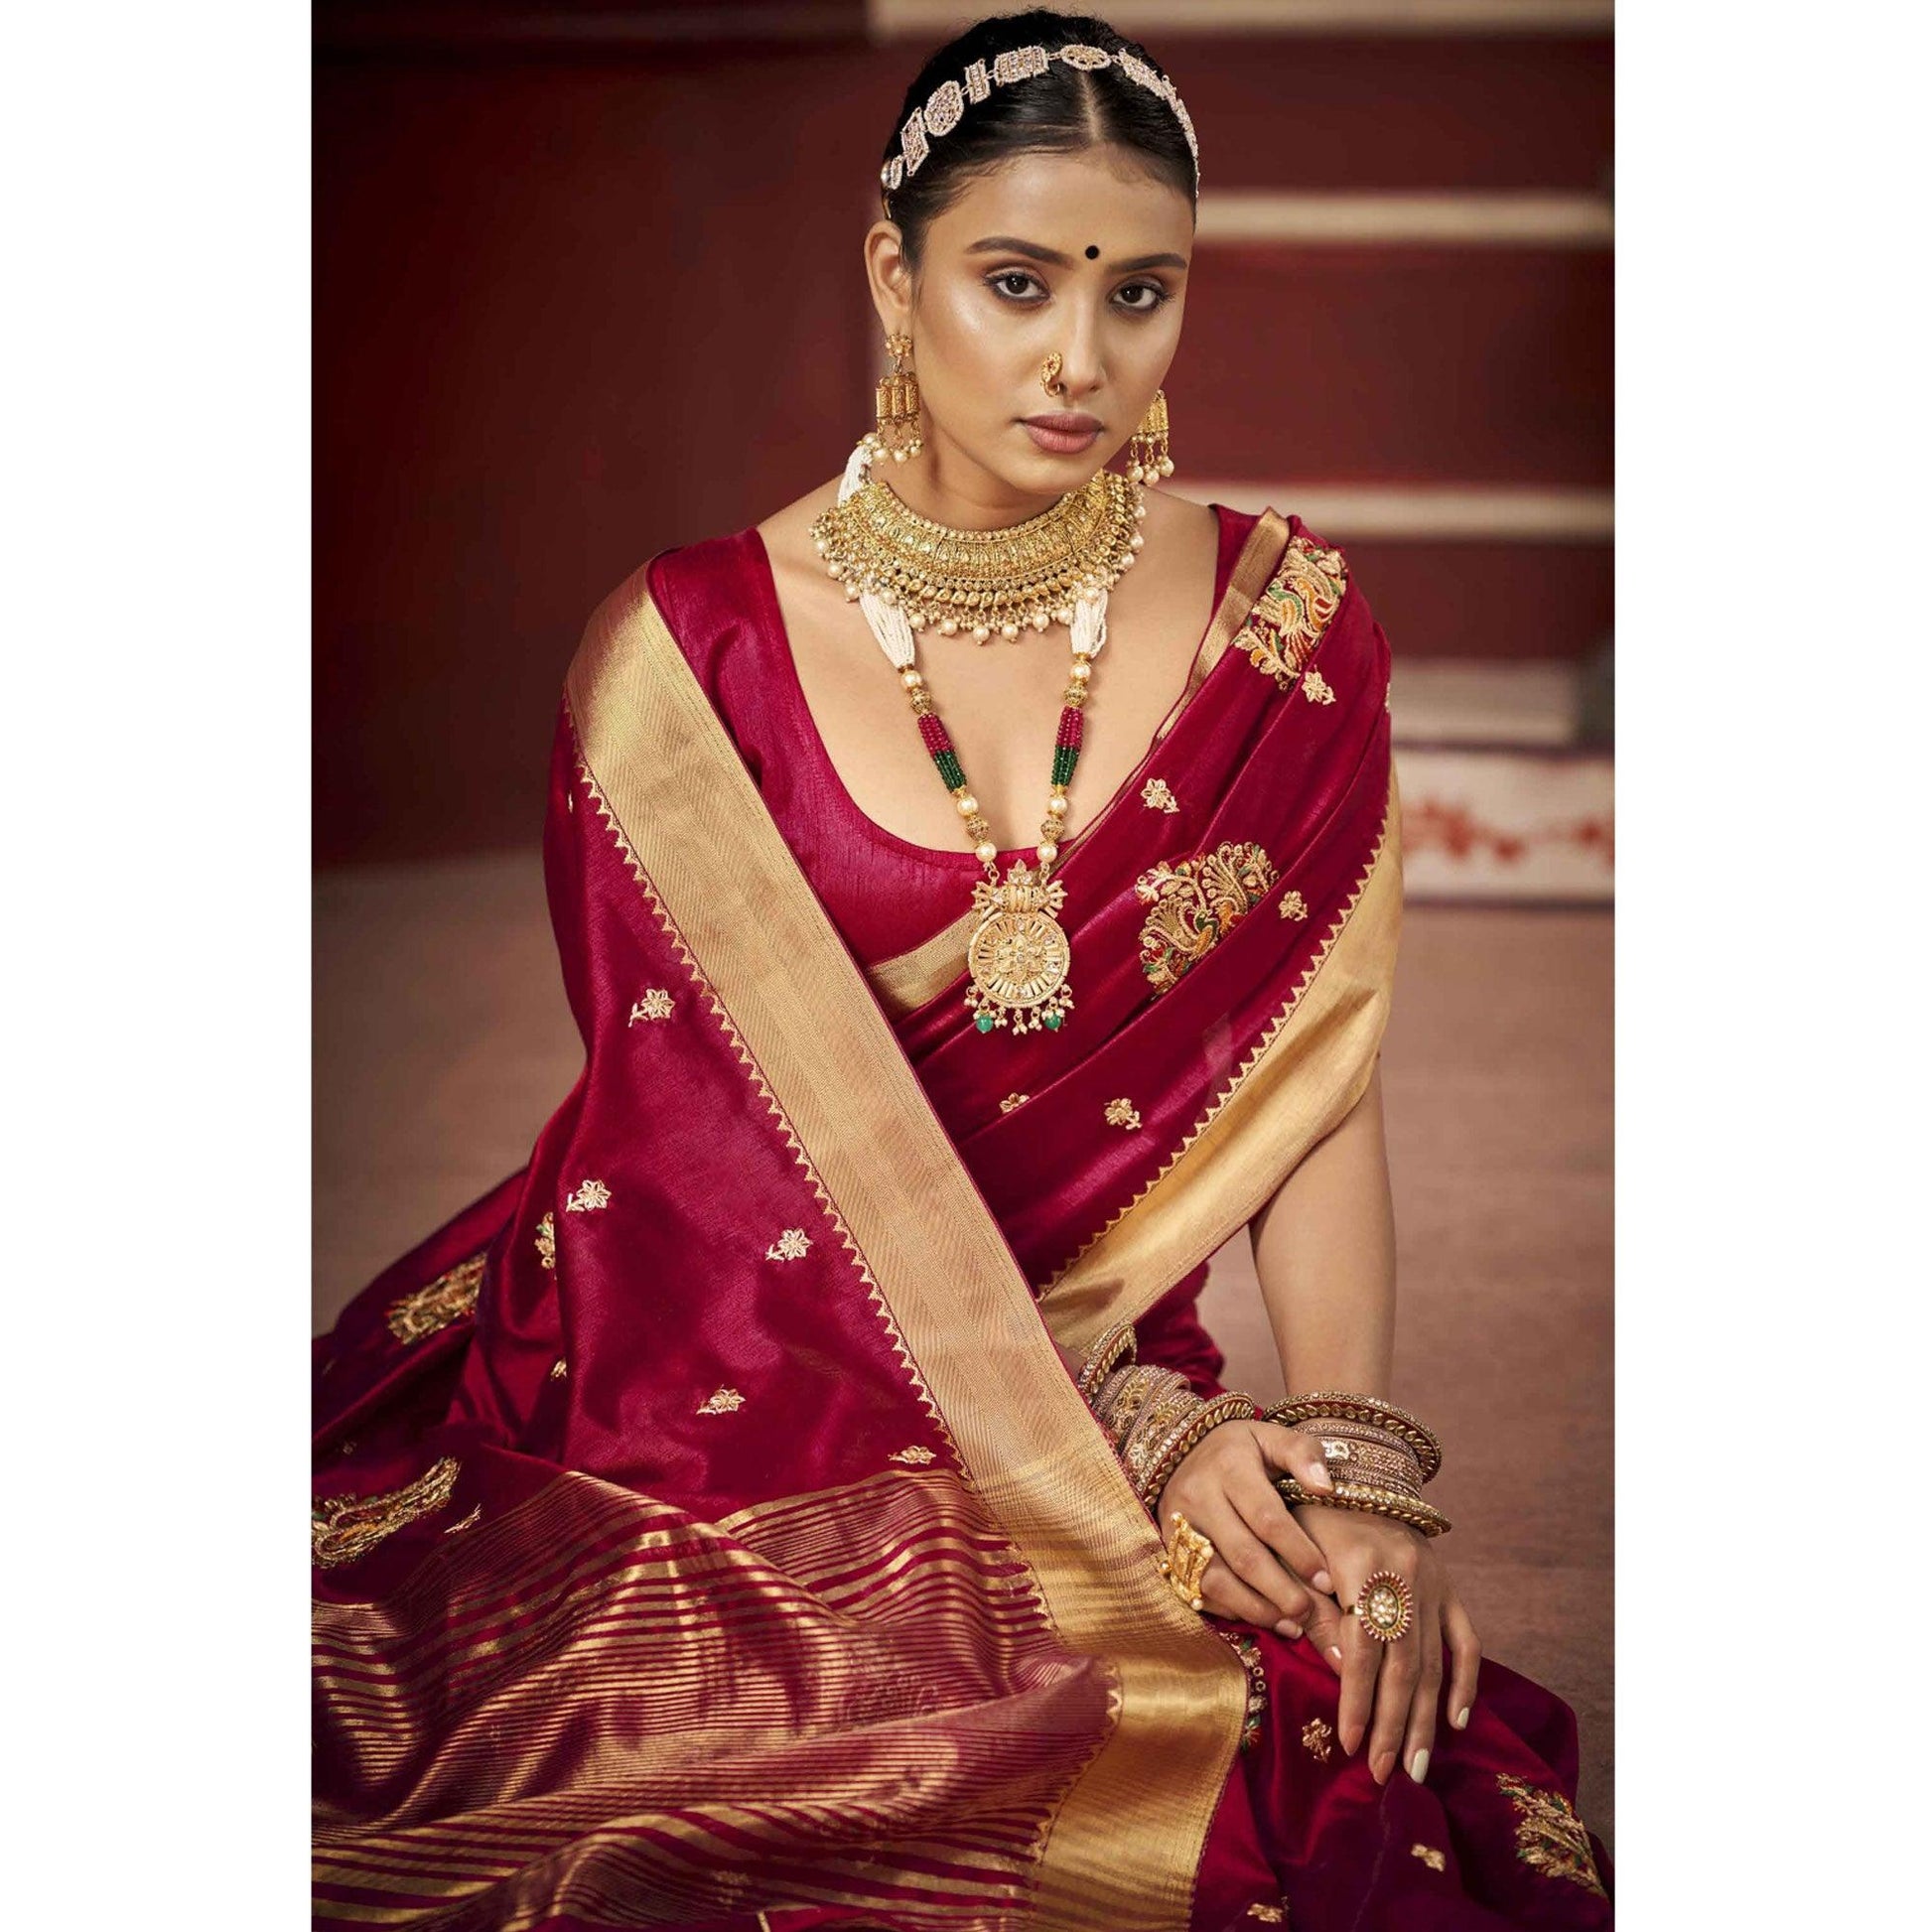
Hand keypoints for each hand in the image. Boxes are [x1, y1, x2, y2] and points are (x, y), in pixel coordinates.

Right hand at [1153, 1419, 1340, 1635]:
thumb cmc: (1241, 1448)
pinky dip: (1230, 1609)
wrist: (1183, 1450)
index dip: (1298, 1551)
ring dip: (1255, 1608)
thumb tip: (1325, 1487)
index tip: (1325, 1577)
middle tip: (1310, 1611)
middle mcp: (1198, 1495)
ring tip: (1290, 1623)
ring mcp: (1178, 1524)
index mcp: (1229, 1466)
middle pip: (1242, 1554)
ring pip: (1215, 1579)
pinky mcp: (1168, 1547)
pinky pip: (1196, 1588)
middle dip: (1280, 1590)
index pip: (1267, 1517)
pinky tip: (1261, 1617)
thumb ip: (1303, 1453)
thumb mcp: (1271, 1436)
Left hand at [1290, 1502, 1481, 1786]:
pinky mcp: (1448, 1584)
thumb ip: (1316, 1607)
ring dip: (1426, 1718)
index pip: (1364, 1648)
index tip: (1349, 1743)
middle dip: (1394, 1724)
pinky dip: (1465, 1680)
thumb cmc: (1303, 1511)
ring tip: (1416, 1767)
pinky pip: (1464, 1638)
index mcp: (1365, 1562)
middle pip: (1404, 1663)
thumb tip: (1343, 1670)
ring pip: (1434, 1660)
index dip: (1358, 1699)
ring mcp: (1434, 1580)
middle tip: (1383, 1774)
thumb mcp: (1294, 1549)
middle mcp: (1407, 1573)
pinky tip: (1456, 1720)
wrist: (1344, 1466)